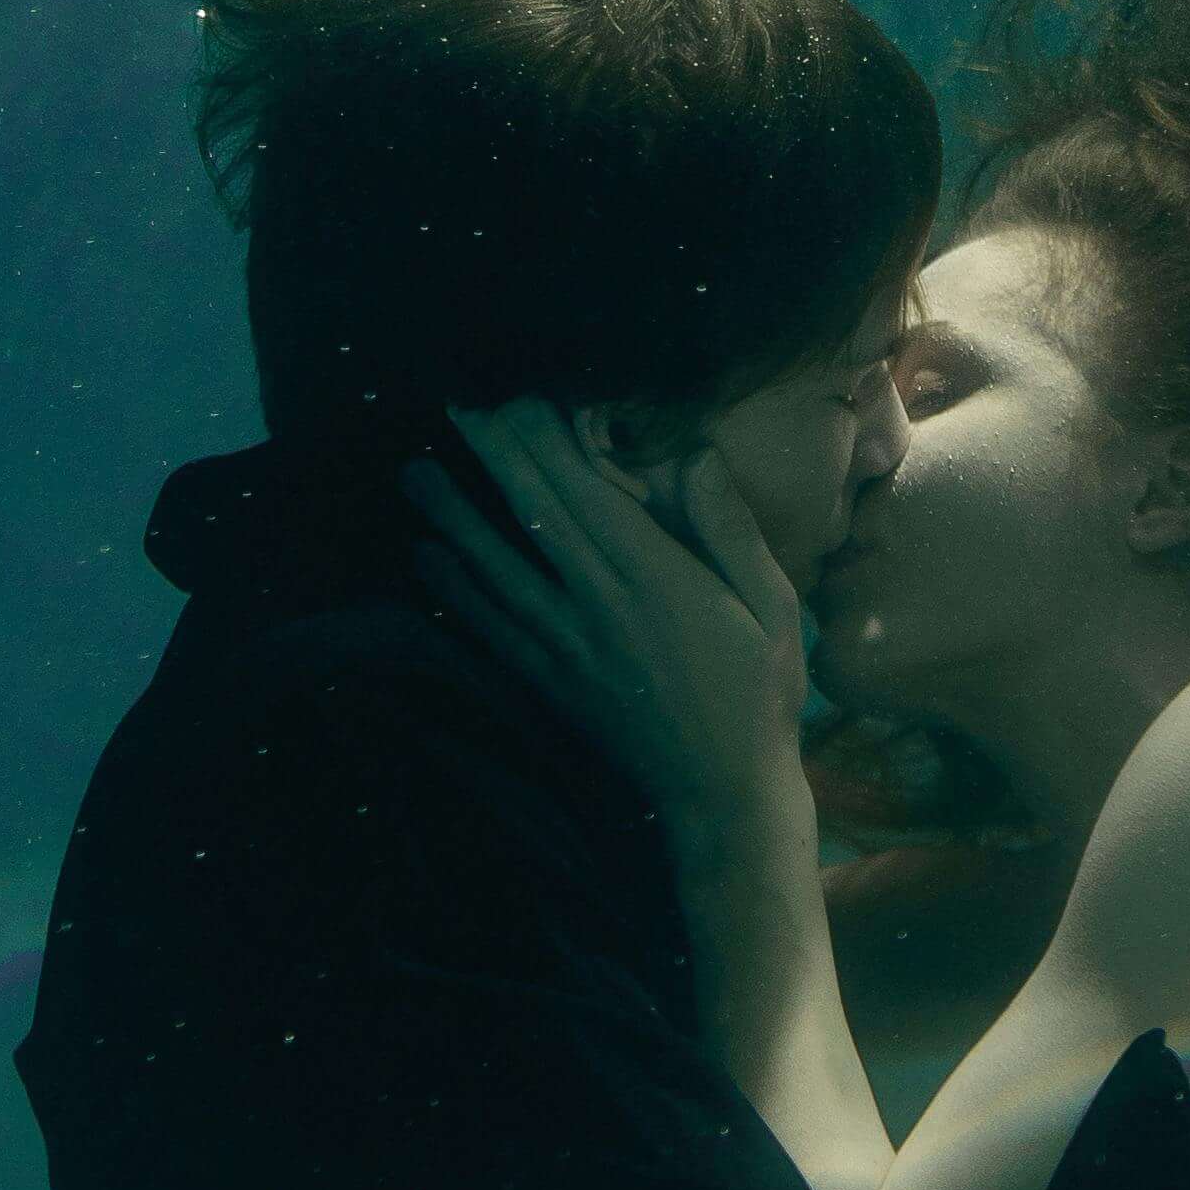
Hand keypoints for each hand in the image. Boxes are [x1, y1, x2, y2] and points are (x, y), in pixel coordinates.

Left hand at [409, 401, 813, 859]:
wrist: (721, 794)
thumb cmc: (759, 695)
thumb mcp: (772, 609)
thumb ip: (730, 531)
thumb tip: (694, 456)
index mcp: (656, 581)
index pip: (587, 493)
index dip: (546, 441)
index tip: (519, 395)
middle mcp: (599, 607)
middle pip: (533, 516)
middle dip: (492, 458)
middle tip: (453, 407)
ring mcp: (566, 647)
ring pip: (496, 569)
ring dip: (453, 518)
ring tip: (417, 474)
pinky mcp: (550, 682)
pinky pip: (490, 627)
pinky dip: (455, 590)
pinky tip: (427, 558)